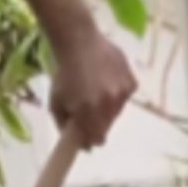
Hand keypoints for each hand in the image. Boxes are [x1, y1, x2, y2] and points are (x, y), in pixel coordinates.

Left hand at [50, 21, 136, 148]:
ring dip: (108, 107)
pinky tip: (106, 80)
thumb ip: (65, 126)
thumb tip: (80, 144)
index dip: (91, 139)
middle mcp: (108, 104)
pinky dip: (117, 93)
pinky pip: (125, 97)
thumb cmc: (64, 74)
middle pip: (107, 126)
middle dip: (97, 122)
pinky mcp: (131, 82)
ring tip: (96, 90)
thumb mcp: (56, 102)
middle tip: (88, 108)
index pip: (97, 139)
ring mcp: (122, 93)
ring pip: (117, 111)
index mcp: (88, 111)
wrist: (79, 43)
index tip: (86, 134)